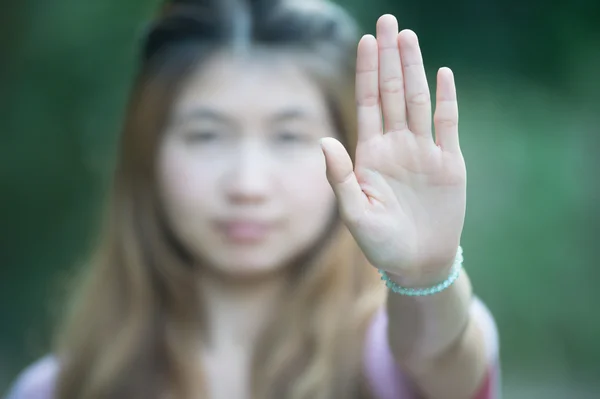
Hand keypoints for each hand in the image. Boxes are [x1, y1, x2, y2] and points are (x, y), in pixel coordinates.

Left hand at [321, 14, 465, 285]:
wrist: (417, 263)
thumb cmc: (381, 243)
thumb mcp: (355, 214)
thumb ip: (340, 178)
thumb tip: (325, 141)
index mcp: (371, 154)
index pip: (368, 103)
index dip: (367, 71)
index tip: (365, 40)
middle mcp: (396, 145)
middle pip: (393, 92)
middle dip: (390, 57)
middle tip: (389, 21)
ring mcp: (424, 151)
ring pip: (418, 100)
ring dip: (415, 69)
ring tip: (409, 37)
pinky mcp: (449, 163)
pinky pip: (448, 124)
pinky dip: (446, 99)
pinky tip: (442, 73)